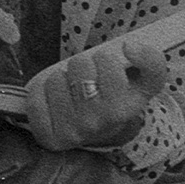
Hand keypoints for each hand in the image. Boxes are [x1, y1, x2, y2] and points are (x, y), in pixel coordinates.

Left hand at [26, 41, 167, 150]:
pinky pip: (35, 98)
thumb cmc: (119, 98)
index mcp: (125, 108)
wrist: (102, 134)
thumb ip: (150, 60)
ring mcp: (72, 132)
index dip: (105, 59)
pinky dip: (41, 93)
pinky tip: (54, 101)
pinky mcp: (47, 136)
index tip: (107, 70)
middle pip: (80, 65)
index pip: (107, 61)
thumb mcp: (144, 81)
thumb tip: (129, 47)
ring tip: (72, 92)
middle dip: (83, 66)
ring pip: (56, 79)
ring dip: (62, 79)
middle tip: (88, 80)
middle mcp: (99, 123)